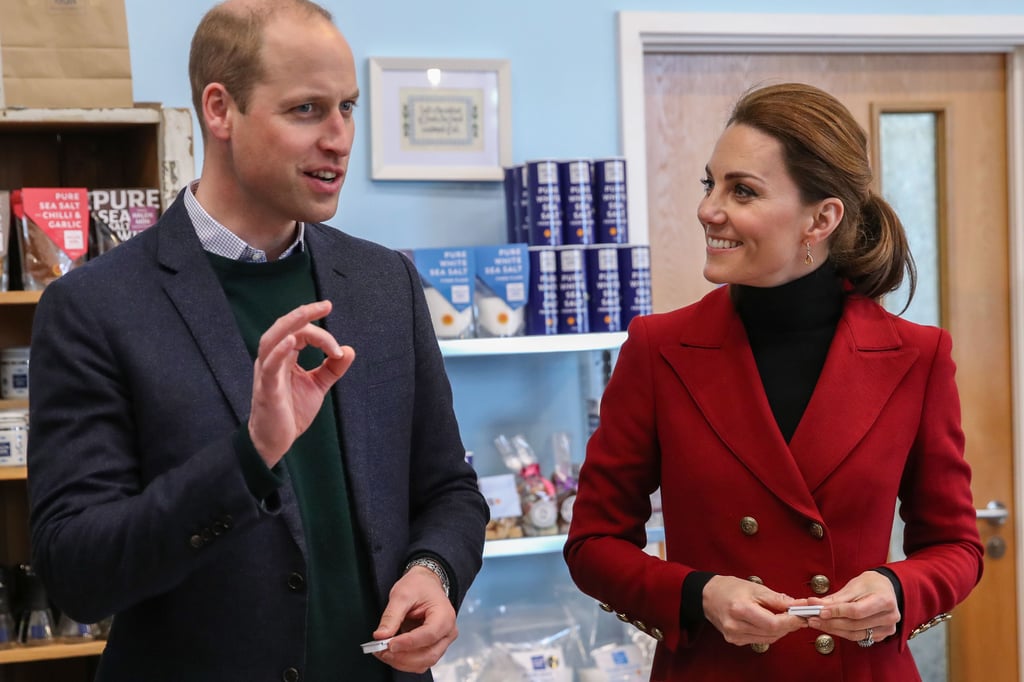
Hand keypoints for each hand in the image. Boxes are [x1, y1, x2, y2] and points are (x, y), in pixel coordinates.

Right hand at [248, 300, 354, 466]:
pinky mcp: (267, 389)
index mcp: (283, 356)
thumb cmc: (291, 411)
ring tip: (306, 313)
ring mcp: (267, 373)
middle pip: (283, 327)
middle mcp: (272, 359)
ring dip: (290, 324)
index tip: (339, 352)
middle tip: (326, 305)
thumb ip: (332, 368)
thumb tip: (350, 350)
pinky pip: (269, 366)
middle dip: (303, 314)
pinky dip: (279, 352)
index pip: (301, 334)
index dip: (323, 337)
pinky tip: (290, 341)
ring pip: (272, 339)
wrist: (276, 441)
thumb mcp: (317, 385)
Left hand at [371, 566, 456, 672]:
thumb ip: (391, 616)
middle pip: (428, 655)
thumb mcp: (402, 594)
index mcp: (444, 615)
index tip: (388, 644)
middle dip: (402, 656)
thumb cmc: (419, 586)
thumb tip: (380, 636)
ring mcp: (442, 642)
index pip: (428, 635)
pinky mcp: (433, 648)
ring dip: (401, 661)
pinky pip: (420, 662)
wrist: (426, 584)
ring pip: (424, 663)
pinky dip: (404, 661)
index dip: (408, 643)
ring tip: (383, 652)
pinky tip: (392, 653)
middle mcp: (448, 632)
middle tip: (381, 650)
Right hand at [702, 575, 806, 646]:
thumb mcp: (755, 588)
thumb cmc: (730, 588)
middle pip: (772, 633)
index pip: (773, 623)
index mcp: (740, 609)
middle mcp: (735, 625)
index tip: (802, 616)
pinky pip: (760, 640)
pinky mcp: (735, 640)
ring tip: (784, 618)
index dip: (791, 622)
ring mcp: (734, 635)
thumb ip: (777, 599)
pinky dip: (769, 633)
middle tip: (797, 617)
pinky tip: (769, 623)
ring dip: (780, 630)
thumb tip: (798, 605)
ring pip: (768, 639)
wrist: (708, 596)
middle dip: (788, 626)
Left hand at [806, 570, 900, 644]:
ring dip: (833, 629)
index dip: (836, 612)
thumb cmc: (870, 584)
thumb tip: (814, 604)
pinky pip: (858, 637)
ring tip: (817, 623)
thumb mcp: (854, 586)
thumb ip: (835, 598)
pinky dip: (842, 633)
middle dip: (830, 622)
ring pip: (855, 634)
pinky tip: (831, 627)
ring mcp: (887, 628)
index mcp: (884, 600)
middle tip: (812, 618)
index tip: (819, 611)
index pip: (856, 611)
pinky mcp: (882, 635)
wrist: (885, 588)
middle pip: (854, 625)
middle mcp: (889, 617)